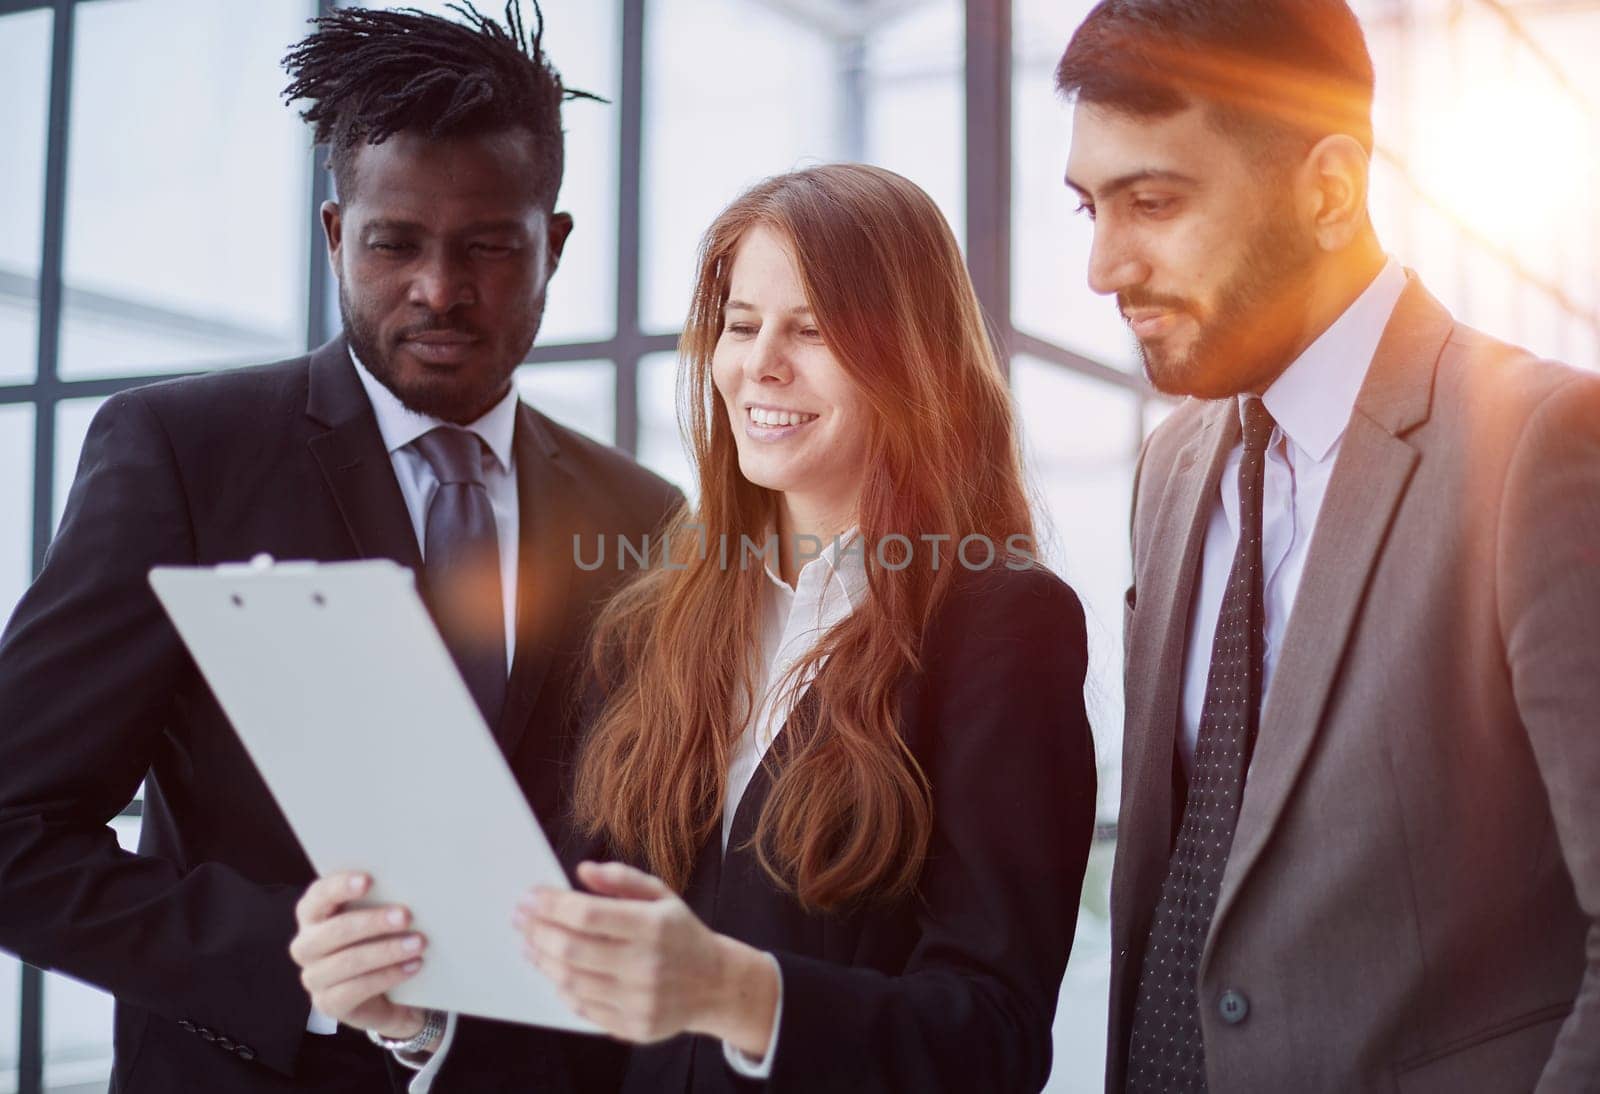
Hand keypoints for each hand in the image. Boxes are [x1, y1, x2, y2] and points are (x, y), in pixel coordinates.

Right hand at [289, 871, 431, 1044]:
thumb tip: (411, 884)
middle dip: (371, 922)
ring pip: (347, 962)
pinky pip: (355, 989)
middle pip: (333, 931)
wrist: (387, 993)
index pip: (318, 896)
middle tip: (406, 915)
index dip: (339, 887)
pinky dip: (387, 976)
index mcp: (313, 915)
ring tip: (418, 943)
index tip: (369, 880)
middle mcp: (306, 945)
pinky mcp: (328, 1004)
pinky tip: (413, 966)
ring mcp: (314, 977)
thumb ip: (382, 900)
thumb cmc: (380, 940)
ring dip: (386, 951)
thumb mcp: (379, 919)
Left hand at [516, 861, 777, 1055]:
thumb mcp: (661, 895)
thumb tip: (583, 871)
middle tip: (520, 918)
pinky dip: (561, 988)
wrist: (715, 984)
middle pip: (571, 950)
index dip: (551, 905)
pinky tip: (554, 970)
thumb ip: (622, 879)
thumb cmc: (681, 934)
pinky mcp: (633, 1025)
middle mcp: (646, 965)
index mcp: (654, 927)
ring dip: (543, 959)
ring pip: (571, 981)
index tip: (531, 896)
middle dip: (537, 930)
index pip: (587, 915)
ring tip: (530, 943)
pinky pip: (584, 1007)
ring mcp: (639, 1000)